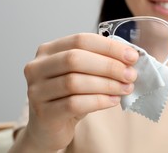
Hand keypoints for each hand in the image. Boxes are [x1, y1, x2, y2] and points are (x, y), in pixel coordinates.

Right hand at [19, 33, 137, 150]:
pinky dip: (98, 101)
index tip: (132, 56)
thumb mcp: (83, 73)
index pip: (81, 40)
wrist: (49, 127)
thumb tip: (130, 57)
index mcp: (49, 50)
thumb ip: (100, 61)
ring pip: (74, 82)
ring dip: (107, 84)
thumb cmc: (69, 95)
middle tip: (130, 74)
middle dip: (109, 66)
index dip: (109, 47)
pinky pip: (74, 104)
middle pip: (75, 59)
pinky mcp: (43, 113)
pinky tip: (113, 101)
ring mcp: (36, 90)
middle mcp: (37, 67)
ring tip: (126, 88)